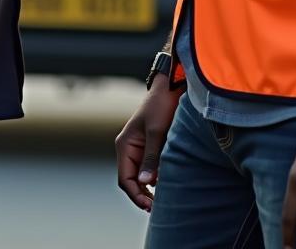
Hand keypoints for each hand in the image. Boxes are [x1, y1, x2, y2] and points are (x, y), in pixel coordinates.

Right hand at [115, 82, 181, 211]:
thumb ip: (151, 157)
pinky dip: (156, 178)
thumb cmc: (161, 106)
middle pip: (131, 180)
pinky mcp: (150, 147)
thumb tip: (145, 182)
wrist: (171, 88)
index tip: (150, 205)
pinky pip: (150, 168)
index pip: (125, 179)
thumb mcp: (156, 132)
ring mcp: (139, 148)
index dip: (135, 194)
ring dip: (149, 187)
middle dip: (143, 194)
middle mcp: (129, 149)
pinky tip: (166, 183)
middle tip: (159, 206)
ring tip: (164, 197)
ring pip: (141, 176)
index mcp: (125, 145)